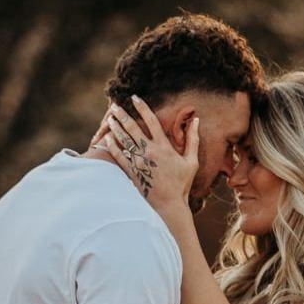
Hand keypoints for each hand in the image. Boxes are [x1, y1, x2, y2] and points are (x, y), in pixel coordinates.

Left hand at [100, 95, 197, 212]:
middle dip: (122, 115)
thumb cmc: (182, 184)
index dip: (142, 107)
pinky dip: (112, 146)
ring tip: (110, 118)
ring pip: (124, 140)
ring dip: (116, 127)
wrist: (169, 206)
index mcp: (163, 146)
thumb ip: (193, 139)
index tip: (134, 98)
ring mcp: (139, 162)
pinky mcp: (132, 173)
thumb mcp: (191, 161)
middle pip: (133, 128)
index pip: (151, 120)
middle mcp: (149, 152)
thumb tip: (196, 119)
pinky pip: (119, 156)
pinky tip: (108, 138)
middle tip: (115, 106)